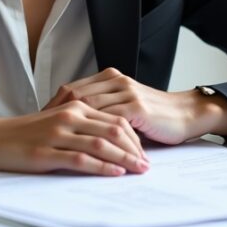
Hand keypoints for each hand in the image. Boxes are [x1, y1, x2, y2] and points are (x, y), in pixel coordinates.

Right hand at [0, 103, 148, 176]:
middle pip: (114, 130)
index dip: (133, 136)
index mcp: (74, 107)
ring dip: (125, 159)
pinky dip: (102, 167)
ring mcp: (59, 134)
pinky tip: (115, 174)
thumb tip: (104, 142)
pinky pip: (82, 160)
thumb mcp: (53, 123)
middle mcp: (70, 117)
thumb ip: (78, 127)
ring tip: (139, 171)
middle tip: (148, 164)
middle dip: (135, 148)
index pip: (114, 119)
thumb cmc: (20, 134)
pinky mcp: (47, 152)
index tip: (144, 151)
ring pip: (102, 144)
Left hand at [43, 68, 208, 144]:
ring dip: (71, 126)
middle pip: (75, 95)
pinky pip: (109, 121)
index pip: (72, 89)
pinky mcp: (137, 107)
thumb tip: (77, 128)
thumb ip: (104, 112)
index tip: (40, 123)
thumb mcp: (125, 109)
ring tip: (56, 143)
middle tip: (41, 135)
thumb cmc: (156, 116)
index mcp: (110, 79)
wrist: (187, 114)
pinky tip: (83, 148)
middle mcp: (116, 81)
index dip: (53, 107)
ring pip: (89, 107)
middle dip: (55, 116)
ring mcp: (126, 92)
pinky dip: (94, 136)